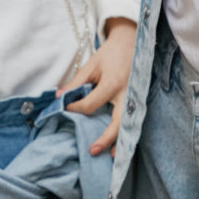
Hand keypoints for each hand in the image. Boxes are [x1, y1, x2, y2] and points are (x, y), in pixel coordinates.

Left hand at [58, 17, 136, 155]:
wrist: (133, 42)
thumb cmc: (111, 53)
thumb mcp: (91, 64)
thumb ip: (76, 82)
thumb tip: (59, 97)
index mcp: (113, 83)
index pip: (90, 104)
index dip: (75, 108)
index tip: (65, 107)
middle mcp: (127, 94)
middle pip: (117, 122)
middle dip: (105, 138)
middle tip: (91, 150)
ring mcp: (136, 99)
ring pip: (128, 126)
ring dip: (120, 142)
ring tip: (110, 156)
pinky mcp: (139, 101)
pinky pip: (132, 121)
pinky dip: (127, 134)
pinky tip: (120, 147)